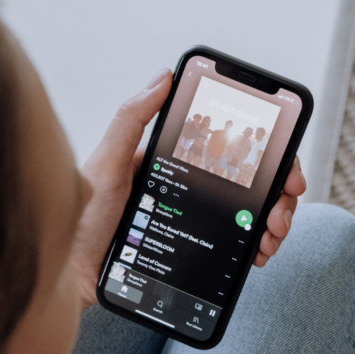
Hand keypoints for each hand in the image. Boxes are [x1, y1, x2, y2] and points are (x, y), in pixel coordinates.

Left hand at [70, 70, 307, 304]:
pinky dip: (254, 247)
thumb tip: (163, 76)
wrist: (70, 277)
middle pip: (250, 183)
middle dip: (278, 194)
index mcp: (172, 163)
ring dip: (272, 222)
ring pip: (248, 215)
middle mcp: (187, 189)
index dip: (266, 154)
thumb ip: (130, 121)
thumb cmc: (81, 221)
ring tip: (271, 237)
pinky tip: (258, 253)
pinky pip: (233, 247)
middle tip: (282, 212)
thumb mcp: (104, 165)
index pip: (230, 148)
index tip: (284, 168)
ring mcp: (192, 221)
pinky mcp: (190, 252)